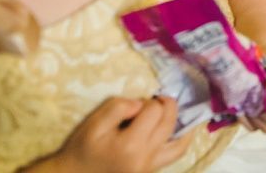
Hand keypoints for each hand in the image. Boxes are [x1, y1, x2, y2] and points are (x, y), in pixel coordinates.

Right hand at [33, 97, 192, 172]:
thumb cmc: (82, 149)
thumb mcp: (94, 124)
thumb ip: (117, 108)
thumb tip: (140, 103)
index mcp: (130, 145)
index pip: (153, 112)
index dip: (149, 101)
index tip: (137, 104)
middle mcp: (146, 158)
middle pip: (169, 124)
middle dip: (167, 106)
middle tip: (158, 99)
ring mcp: (150, 167)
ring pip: (179, 145)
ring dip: (183, 125)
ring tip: (175, 112)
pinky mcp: (151, 171)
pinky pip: (174, 156)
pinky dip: (180, 141)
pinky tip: (181, 130)